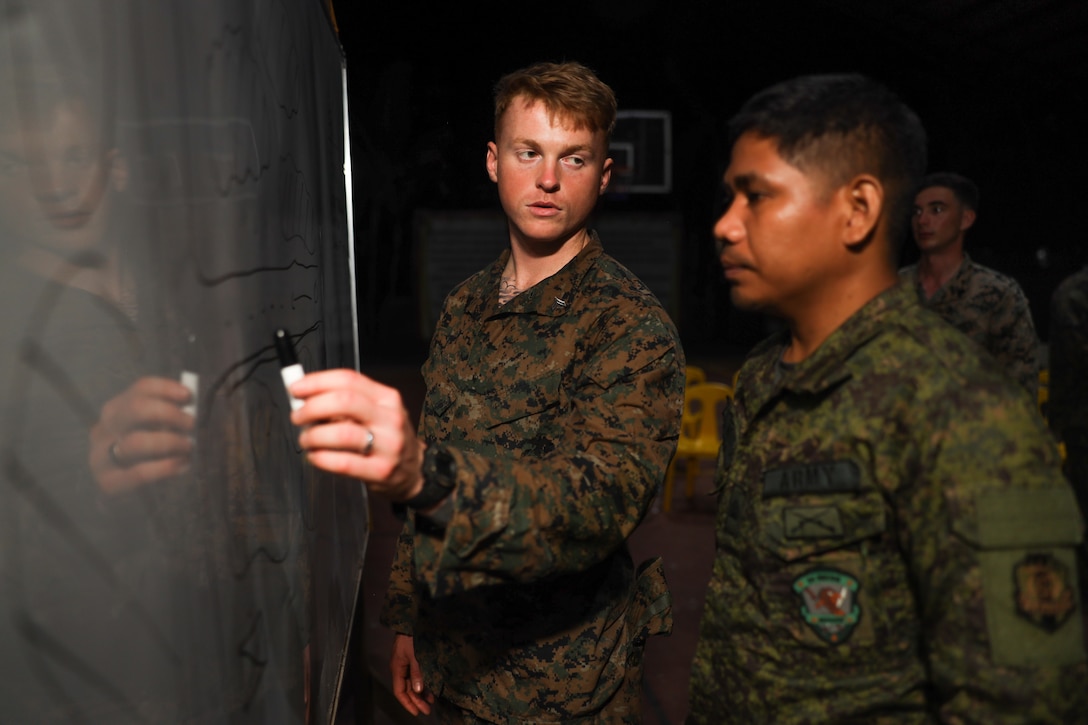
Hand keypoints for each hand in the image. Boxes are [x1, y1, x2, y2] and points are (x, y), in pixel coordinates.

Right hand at [89, 376, 194, 493]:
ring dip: (169, 442)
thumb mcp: (159, 431)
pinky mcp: (108, 482)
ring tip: (188, 447)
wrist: (132, 498)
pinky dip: (165, 467)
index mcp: (118, 410)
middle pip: (135, 409)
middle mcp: (104, 429)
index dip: (166, 388)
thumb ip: (171, 419)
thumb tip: (194, 409)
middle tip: (192, 424)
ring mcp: (101, 456)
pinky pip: (138, 473)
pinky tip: (182, 466)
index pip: (141, 388)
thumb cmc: (152, 457)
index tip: (188, 395)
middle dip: (170, 414)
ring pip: (135, 441)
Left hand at [288, 369, 424, 500]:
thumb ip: (345, 402)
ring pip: (342, 433)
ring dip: (313, 436)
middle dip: (312, 408)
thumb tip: (305, 396)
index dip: (317, 382)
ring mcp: (388, 445)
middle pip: (344, 402)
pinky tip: (315, 457)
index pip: (349, 379)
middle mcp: (390, 418)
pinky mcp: (381, 470)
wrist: (413, 471)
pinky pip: (343, 463)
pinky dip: (321, 459)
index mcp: (387, 398)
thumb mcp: (376, 412)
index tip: (296, 389)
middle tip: (298, 416)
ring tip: (306, 440)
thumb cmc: (385, 438)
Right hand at [390, 633, 432, 715]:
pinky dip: (423, 683)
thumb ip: (417, 673)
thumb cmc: (412, 637)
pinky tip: (430, 689)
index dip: (407, 703)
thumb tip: (418, 691)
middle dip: (416, 700)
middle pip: (407, 689)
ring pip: (413, 683)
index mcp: (397, 668)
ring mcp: (407, 663)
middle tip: (428, 710)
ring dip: (421, 693)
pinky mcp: (414, 658)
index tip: (417, 712)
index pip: (400, 691)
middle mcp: (400, 668)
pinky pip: (417, 675)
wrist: (412, 620)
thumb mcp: (415, 655)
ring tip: (431, 701)